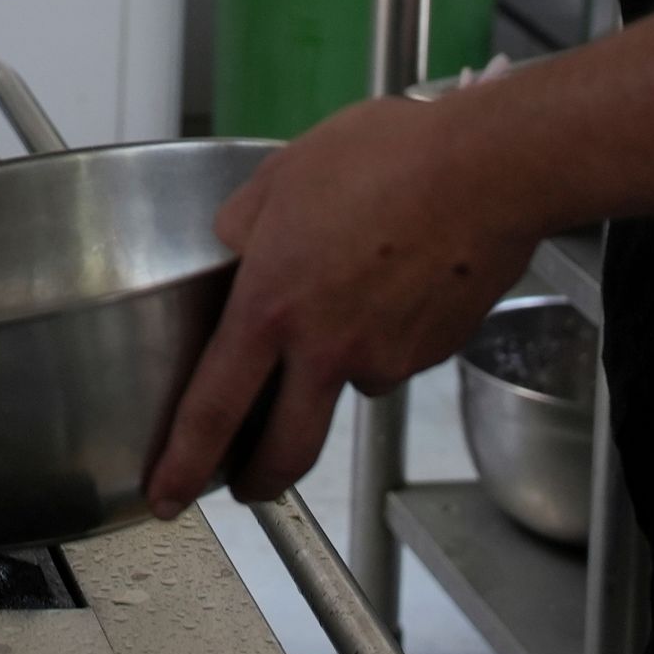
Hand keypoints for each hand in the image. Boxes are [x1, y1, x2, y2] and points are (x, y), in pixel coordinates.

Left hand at [144, 94, 544, 514]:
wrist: (487, 171)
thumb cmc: (385, 158)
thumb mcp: (284, 173)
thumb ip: (245, 222)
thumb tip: (233, 246)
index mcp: (271, 304)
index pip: (214, 406)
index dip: (184, 461)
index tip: (167, 495)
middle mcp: (325, 347)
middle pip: (285, 449)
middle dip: (259, 481)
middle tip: (247, 485)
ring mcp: (384, 357)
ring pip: (346, 384)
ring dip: (337, 364)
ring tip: (354, 291)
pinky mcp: (430, 353)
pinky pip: (393, 355)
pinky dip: (386, 333)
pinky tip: (396, 281)